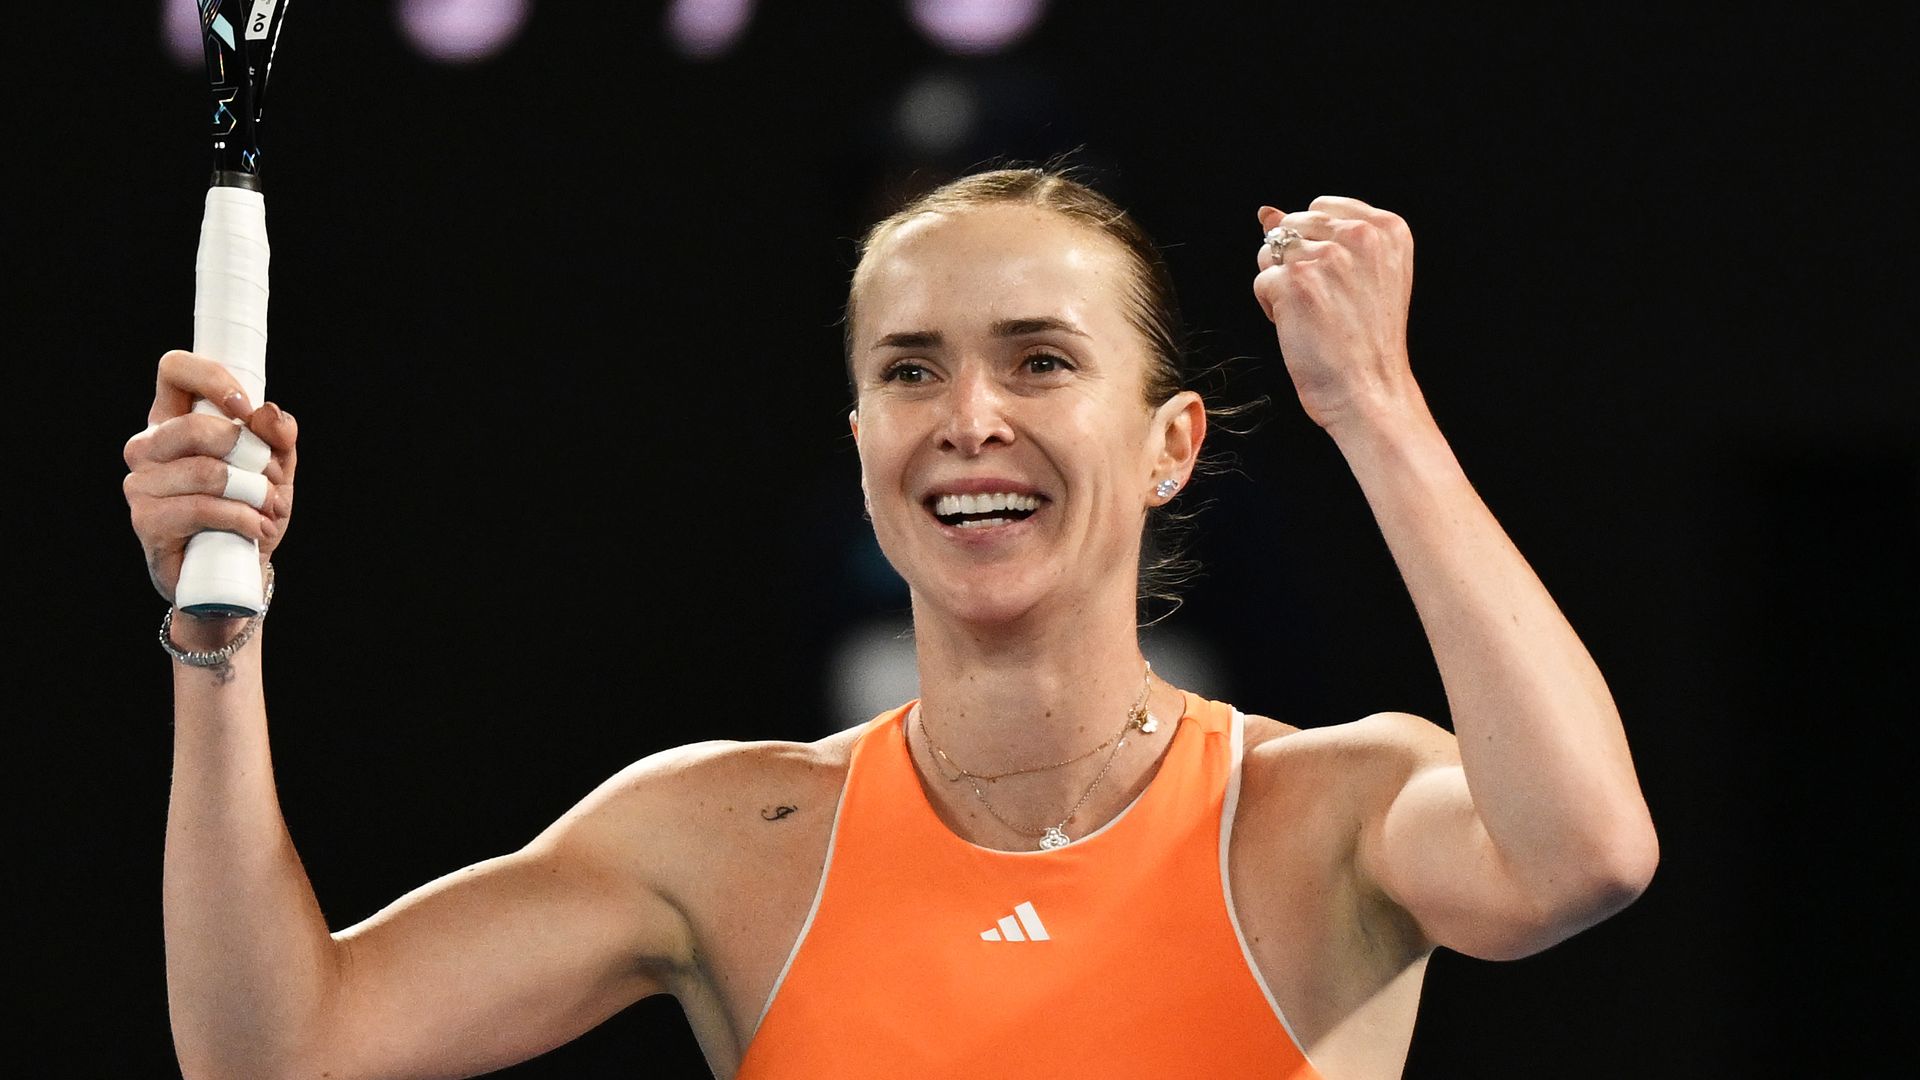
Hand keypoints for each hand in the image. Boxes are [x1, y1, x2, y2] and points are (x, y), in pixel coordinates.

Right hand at [123, 351, 298, 603]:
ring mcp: (141, 484)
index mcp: (172, 420)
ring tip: (272, 510)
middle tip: (272, 476)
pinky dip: (244, 518)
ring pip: (207, 472)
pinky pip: (203, 508)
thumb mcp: (274, 469)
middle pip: (196, 427)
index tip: (245, 406)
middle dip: (250, 452)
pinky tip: (259, 530)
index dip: (211, 378)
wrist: (235, 573)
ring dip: (255, 492)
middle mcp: (147, 447)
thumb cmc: (250, 510)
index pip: (174, 370)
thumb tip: (268, 412)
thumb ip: (278, 437)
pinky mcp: (146, 521)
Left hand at [1252, 197, 1418, 431]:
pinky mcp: (1295, 281)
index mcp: (1387, 228)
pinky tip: (1299, 327)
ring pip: (1270, 251)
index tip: (1338, 279)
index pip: (1321, 208)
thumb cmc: (1366, 340)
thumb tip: (1266, 212)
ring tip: (1312, 313)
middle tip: (1327, 302)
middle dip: (1295, 262)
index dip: (1316, 244)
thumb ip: (1321, 237)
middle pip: (1292, 226)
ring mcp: (1326, 257)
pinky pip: (1261, 281)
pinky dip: (1270, 307)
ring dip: (1280, 284)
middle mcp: (1360, 235)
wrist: (1369, 389)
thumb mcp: (1363, 276)